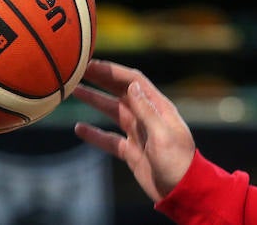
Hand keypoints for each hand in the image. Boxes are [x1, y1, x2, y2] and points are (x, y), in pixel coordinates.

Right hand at [73, 59, 195, 202]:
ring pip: (112, 112)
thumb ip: (146, 110)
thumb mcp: (162, 135)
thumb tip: (132, 84)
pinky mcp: (132, 151)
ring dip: (94, 101)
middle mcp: (147, 116)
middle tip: (78, 71)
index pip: (133, 81)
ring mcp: (139, 133)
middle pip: (120, 92)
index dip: (112, 71)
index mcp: (158, 107)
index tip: (92, 64)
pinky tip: (79, 128)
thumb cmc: (178, 162)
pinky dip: (94, 134)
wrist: (182, 192)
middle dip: (100, 79)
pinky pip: (109, 139)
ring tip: (74, 91)